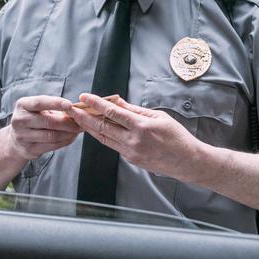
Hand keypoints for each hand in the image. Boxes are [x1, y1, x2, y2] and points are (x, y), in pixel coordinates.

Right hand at [6, 95, 80, 160]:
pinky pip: (52, 146)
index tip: (70, 105)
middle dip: (68, 122)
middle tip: (81, 121)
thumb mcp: (38, 108)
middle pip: (48, 122)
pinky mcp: (29, 149)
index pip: (39, 103)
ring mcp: (23, 136)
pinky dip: (65, 141)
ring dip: (69, 133)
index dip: (55, 103)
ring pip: (52, 136)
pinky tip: (71, 137)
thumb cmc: (33, 118)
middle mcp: (20, 120)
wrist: (16, 138)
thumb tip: (75, 110)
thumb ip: (53, 107)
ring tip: (78, 130)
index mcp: (22, 105)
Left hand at [70, 93, 200, 179]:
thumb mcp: (158, 116)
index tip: (84, 97)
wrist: (186, 161)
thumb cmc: (177, 136)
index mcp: (142, 127)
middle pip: (102, 127)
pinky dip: (101, 135)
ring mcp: (130, 152)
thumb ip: (135, 110)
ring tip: (77, 118)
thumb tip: (117, 101)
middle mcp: (133, 141)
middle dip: (84, 117)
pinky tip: (94, 128)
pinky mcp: (130, 159)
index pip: (112, 113)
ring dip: (88, 127)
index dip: (96, 104)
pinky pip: (112, 145)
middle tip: (71, 109)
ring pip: (103, 138)